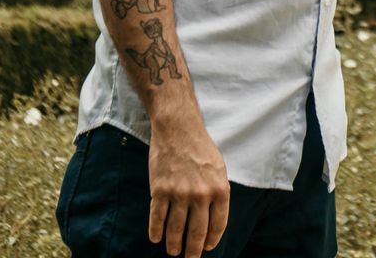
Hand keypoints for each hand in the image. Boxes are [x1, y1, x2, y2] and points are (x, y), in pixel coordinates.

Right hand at [148, 119, 229, 254]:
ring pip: (175, 229)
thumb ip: (217, 192)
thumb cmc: (200, 148)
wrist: (178, 129)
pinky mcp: (160, 190)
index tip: (206, 248)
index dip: (211, 240)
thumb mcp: (219, 169)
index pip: (218, 225)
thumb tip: (213, 217)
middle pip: (196, 232)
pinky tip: (156, 238)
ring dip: (173, 244)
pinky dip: (156, 231)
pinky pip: (157, 218)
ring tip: (173, 251)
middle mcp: (201, 195)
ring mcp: (179, 193)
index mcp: (220, 189)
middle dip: (192, 250)